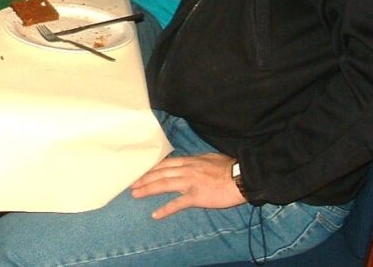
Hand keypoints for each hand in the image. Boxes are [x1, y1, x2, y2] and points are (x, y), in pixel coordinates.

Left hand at [130, 153, 245, 218]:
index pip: (164, 163)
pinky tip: (156, 214)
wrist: (242, 177)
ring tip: (135, 194)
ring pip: (164, 184)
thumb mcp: (208, 157)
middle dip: (144, 178)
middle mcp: (186, 169)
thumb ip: (195, 161)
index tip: (140, 171)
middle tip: (131, 183)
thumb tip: (186, 162)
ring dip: (148, 189)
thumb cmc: (228, 167)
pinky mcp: (197, 196)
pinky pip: (178, 203)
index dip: (151, 168)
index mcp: (189, 160)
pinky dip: (166, 209)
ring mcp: (190, 183)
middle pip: (160, 173)